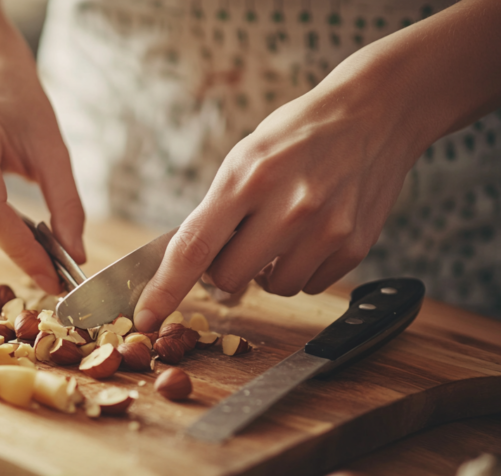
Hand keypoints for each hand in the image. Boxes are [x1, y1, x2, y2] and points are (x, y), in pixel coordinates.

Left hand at [133, 72, 424, 330]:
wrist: (377, 113)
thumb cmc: (299, 135)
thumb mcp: (245, 158)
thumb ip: (217, 209)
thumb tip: (187, 265)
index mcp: (248, 178)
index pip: (194, 247)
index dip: (164, 289)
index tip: (145, 316)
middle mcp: (288, 206)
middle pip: (228, 277)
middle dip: (225, 268)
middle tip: (241, 238)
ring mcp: (326, 228)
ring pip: (272, 288)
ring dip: (268, 272)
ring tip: (284, 231)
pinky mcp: (355, 246)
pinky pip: (310, 285)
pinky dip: (303, 268)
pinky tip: (313, 233)